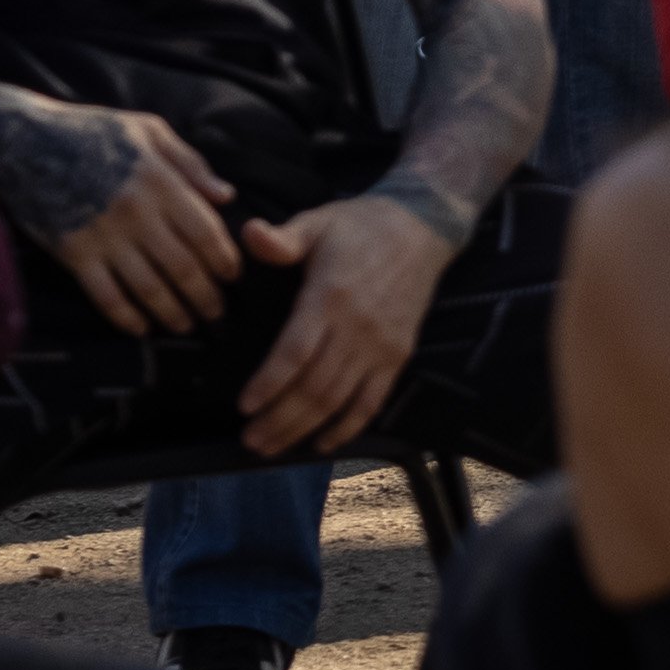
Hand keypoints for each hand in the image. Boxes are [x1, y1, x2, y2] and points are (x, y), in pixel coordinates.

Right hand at [48, 105, 241, 333]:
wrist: (24, 143)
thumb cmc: (95, 131)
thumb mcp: (150, 131)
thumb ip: (191, 164)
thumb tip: (226, 197)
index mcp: (159, 181)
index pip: (204, 231)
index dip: (223, 258)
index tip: (233, 276)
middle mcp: (136, 214)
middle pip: (181, 265)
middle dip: (204, 294)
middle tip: (217, 314)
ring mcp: (103, 237)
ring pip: (147, 286)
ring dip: (171, 311)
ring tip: (186, 326)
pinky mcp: (72, 254)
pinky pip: (104, 295)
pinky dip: (125, 317)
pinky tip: (141, 329)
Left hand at [232, 192, 450, 456]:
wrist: (425, 226)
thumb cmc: (362, 226)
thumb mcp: (319, 222)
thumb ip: (282, 239)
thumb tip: (247, 232)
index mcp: (331, 295)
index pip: (296, 351)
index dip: (270, 383)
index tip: (244, 406)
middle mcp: (357, 326)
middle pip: (314, 385)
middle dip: (278, 418)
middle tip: (249, 440)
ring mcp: (381, 344)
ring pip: (338, 399)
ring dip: (303, 428)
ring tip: (271, 447)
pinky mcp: (399, 354)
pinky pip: (373, 400)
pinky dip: (348, 427)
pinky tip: (322, 444)